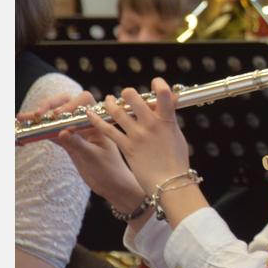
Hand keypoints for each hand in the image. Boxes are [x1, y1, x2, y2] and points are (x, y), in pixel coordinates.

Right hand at [21, 91, 144, 209]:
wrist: (113, 185)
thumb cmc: (110, 170)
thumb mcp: (94, 157)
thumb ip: (78, 144)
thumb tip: (61, 132)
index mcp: (98, 121)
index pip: (84, 101)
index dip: (70, 104)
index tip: (58, 115)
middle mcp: (86, 122)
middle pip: (66, 104)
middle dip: (50, 105)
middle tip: (37, 114)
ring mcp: (75, 132)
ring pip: (56, 118)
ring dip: (39, 117)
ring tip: (22, 118)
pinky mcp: (67, 142)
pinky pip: (51, 133)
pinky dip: (39, 132)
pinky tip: (25, 132)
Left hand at [90, 77, 190, 193]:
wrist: (169, 182)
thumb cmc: (177, 160)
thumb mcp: (177, 136)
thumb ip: (170, 119)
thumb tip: (170, 103)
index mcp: (167, 120)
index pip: (164, 93)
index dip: (159, 84)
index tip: (155, 84)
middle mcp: (151, 124)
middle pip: (133, 98)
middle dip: (128, 93)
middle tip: (126, 95)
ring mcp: (137, 135)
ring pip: (117, 111)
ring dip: (110, 103)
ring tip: (108, 100)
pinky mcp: (126, 146)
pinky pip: (108, 129)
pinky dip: (97, 120)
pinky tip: (91, 114)